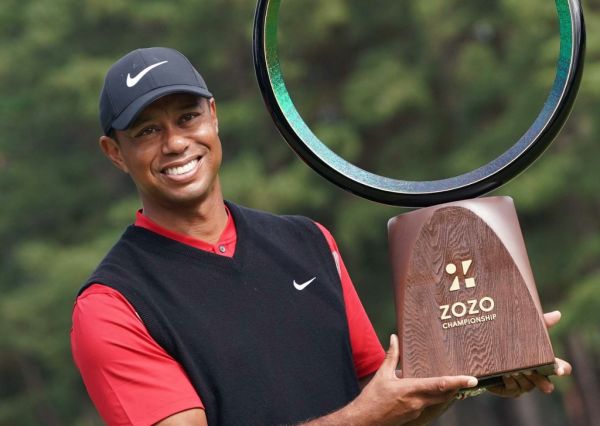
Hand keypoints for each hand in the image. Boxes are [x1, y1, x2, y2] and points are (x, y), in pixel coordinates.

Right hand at [349, 334, 477, 424]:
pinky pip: (430, 406)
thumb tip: (394, 338)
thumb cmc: (372, 398)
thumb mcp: (382, 374)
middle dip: (458, 388)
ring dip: (448, 394)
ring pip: (439, 402)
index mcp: (411, 389)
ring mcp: (417, 411)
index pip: (440, 385)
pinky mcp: (415, 417)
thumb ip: (391, 356)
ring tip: (456, 385)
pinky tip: (433, 393)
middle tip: (468, 380)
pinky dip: (436, 399)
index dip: (458, 382)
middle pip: (445, 395)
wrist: (365, 421)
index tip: (472, 380)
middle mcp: (418, 402)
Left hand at [488, 311, 571, 397]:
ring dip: (522, 378)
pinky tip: (505, 375)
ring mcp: (524, 384)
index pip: (560, 368)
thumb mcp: (526, 332)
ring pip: (528, 385)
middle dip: (542, 381)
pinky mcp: (510, 389)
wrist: (488, 351)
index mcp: (544, 363)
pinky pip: (513, 388)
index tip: (560, 370)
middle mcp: (536, 376)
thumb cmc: (513, 341)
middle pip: (545, 382)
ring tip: (515, 370)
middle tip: (538, 378)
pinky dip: (510, 382)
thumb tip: (558, 314)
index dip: (562, 369)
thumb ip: (542, 323)